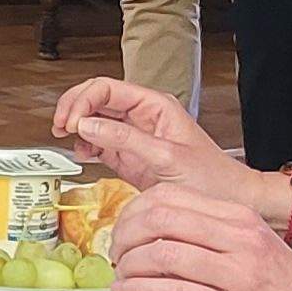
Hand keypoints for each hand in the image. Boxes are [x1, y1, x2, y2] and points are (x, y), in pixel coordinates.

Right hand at [52, 77, 238, 187]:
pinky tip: (83, 155)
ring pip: (94, 120)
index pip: (106, 88)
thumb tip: (87, 126)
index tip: (70, 123)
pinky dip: (86, 147)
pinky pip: (100, 144)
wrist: (231, 202)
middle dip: (74, 109)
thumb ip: (125, 140)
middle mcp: (142, 116)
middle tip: (59, 128)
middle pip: (96, 99)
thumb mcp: (166, 157)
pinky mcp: (130, 157)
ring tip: (69, 141)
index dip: (82, 101)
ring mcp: (135, 136)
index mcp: (154, 106)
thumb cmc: (212, 179)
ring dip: (77, 128)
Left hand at [107, 188, 291, 290]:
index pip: (171, 197)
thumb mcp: (254, 248)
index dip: (134, 211)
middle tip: (116, 253)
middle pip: (160, 218)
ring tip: (121, 275)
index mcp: (241, 219)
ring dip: (128, 266)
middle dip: (124, 235)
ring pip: (162, 253)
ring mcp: (238, 274)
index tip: (124, 228)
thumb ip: (212, 236)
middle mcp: (240, 239)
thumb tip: (159, 235)